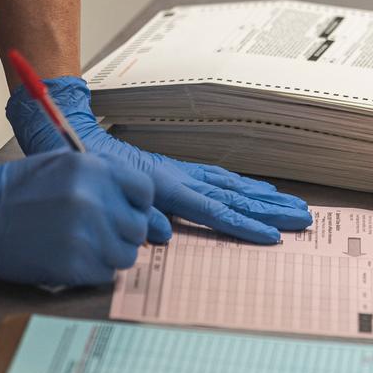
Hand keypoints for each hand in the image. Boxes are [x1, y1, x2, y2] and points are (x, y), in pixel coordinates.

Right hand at [0, 147, 151, 285]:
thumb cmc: (16, 189)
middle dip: (123, 232)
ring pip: (126, 254)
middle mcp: (94, 200)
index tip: (125, 211)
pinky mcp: (73, 265)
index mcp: (94, 170)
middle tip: (99, 232)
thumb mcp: (64, 165)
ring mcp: (85, 234)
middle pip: (138, 227)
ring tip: (83, 246)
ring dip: (109, 254)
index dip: (137, 204)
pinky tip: (71, 258)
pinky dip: (93, 271)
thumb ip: (106, 178)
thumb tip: (142, 206)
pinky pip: (106, 274)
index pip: (145, 192)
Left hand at [6, 77, 312, 243]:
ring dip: (264, 198)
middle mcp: (179, 177)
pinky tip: (258, 192)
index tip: (274, 238)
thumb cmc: (79, 165)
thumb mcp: (100, 191)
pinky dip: (242, 187)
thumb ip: (130, 211)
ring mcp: (179, 172)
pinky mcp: (174, 172)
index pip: (214, 210)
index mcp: (164, 184)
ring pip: (231, 186)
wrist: (67, 134)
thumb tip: (160, 232)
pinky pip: (218, 180)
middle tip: (304, 218)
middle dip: (271, 209)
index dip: (244, 225)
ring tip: (293, 206)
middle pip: (235, 195)